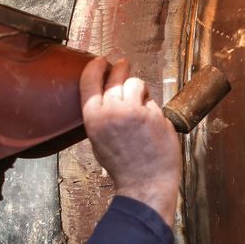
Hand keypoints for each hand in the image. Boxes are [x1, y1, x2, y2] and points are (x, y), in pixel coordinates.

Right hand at [79, 58, 179, 225]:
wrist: (145, 182)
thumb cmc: (122, 166)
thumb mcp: (98, 140)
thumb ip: (100, 116)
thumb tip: (107, 95)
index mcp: (93, 118)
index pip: (89, 81)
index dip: (95, 67)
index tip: (101, 61)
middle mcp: (112, 111)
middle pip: (116, 77)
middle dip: (121, 68)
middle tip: (124, 65)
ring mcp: (135, 111)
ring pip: (136, 83)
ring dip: (139, 88)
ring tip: (141, 100)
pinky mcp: (155, 115)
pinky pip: (152, 101)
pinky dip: (152, 107)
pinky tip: (151, 122)